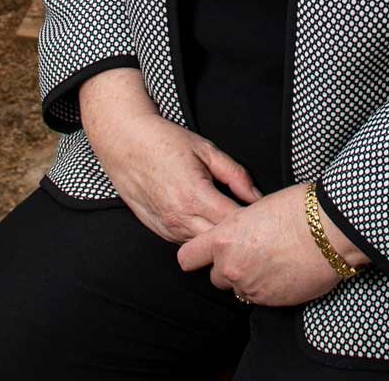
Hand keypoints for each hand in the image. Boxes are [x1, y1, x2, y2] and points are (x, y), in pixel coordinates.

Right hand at [78, 68, 260, 242]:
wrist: (124, 142)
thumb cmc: (164, 141)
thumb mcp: (206, 150)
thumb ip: (235, 174)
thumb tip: (256, 196)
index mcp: (195, 196)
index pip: (234, 223)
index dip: (253, 221)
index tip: (265, 215)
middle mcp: (179, 218)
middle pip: (220, 242)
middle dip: (238, 235)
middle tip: (253, 223)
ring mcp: (167, 227)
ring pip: (203, 246)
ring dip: (218, 238)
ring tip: (232, 224)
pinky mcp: (158, 230)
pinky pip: (186, 241)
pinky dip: (200, 235)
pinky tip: (208, 222)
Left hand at [176, 183, 367, 308]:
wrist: (330, 231)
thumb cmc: (297, 209)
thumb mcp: (256, 208)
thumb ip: (237, 227)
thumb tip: (237, 234)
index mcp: (223, 240)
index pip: (187, 257)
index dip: (196, 255)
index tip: (206, 251)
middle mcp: (231, 267)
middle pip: (215, 277)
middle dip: (228, 268)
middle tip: (250, 253)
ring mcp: (251, 287)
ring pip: (238, 289)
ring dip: (249, 279)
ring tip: (272, 261)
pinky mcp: (271, 301)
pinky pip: (260, 298)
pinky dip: (268, 288)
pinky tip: (284, 271)